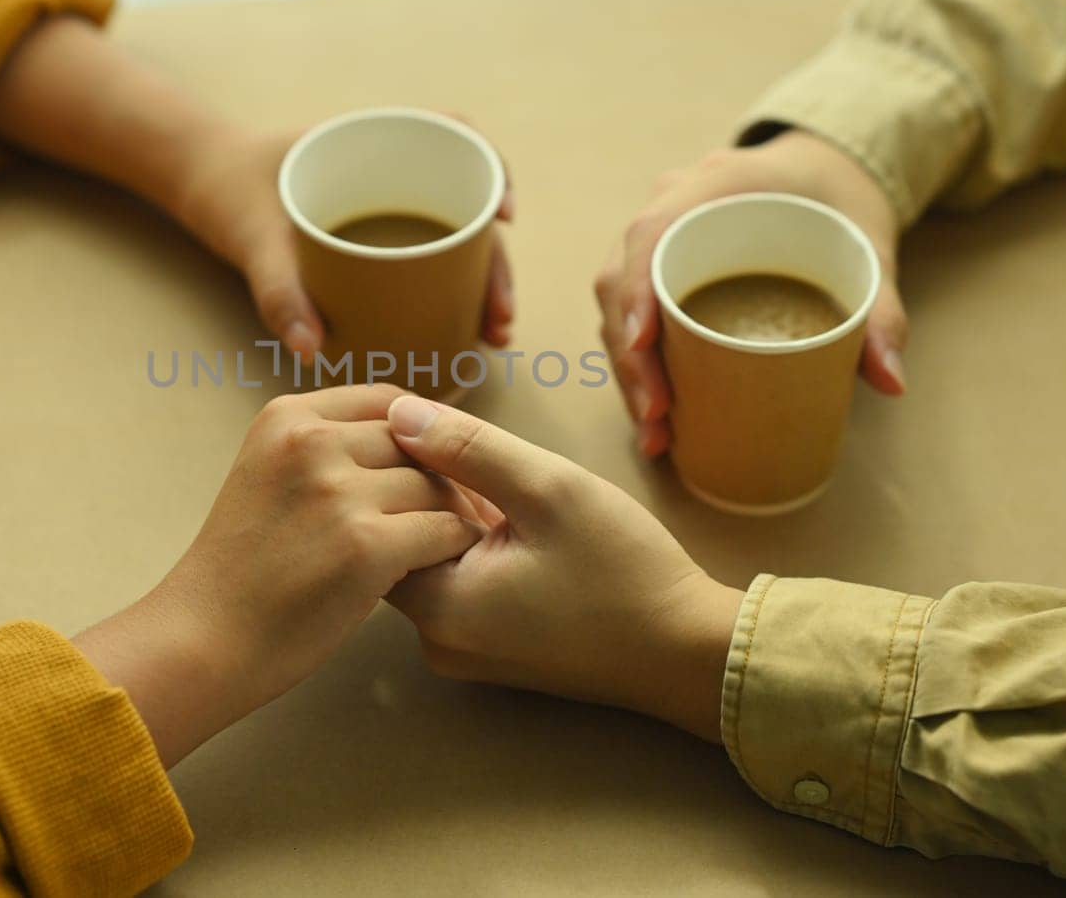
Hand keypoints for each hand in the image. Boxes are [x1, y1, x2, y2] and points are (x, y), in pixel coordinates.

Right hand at [73, 385, 484, 766]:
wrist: (201, 640)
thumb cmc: (242, 571)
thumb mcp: (268, 477)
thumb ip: (325, 450)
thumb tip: (412, 435)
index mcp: (287, 418)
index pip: (390, 403)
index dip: (428, 436)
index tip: (443, 469)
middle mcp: (311, 442)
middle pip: (420, 444)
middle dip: (450, 479)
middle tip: (471, 511)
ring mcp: (338, 492)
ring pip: (437, 488)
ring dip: (455, 519)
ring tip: (459, 546)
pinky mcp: (364, 545)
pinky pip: (445, 532)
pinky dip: (456, 551)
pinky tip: (450, 571)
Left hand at [173, 124, 514, 359]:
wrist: (198, 182)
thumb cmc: (227, 191)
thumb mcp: (250, 238)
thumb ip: (278, 291)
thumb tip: (312, 350)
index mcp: (373, 139)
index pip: (456, 135)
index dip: (493, 170)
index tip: (503, 217)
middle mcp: (392, 168)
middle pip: (469, 206)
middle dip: (497, 264)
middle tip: (499, 319)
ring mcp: (389, 204)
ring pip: (456, 239)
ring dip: (484, 285)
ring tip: (491, 336)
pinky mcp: (376, 238)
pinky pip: (428, 258)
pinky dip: (452, 291)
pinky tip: (463, 331)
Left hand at [382, 396, 742, 741]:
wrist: (689, 652)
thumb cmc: (626, 572)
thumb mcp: (548, 488)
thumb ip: (466, 447)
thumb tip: (397, 413)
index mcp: (437, 608)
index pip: (377, 520)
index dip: (408, 467)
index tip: (459, 442)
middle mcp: (435, 641)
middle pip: (400, 541)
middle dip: (436, 490)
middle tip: (495, 465)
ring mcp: (462, 651)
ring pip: (434, 557)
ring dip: (462, 516)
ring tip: (517, 495)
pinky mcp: (490, 650)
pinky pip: (461, 583)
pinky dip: (481, 546)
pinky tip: (524, 528)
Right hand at [594, 130, 905, 456]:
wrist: (825, 170)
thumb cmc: (840, 203)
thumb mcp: (869, 251)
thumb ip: (882, 312)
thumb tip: (890, 384)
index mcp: (716, 184)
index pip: (651, 231)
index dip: (637, 287)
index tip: (643, 343)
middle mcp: (672, 205)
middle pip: (621, 277)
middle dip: (631, 355)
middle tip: (658, 416)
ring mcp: (659, 235)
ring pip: (617, 301)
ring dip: (627, 368)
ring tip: (656, 431)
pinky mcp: (659, 264)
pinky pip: (630, 309)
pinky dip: (635, 362)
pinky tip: (655, 412)